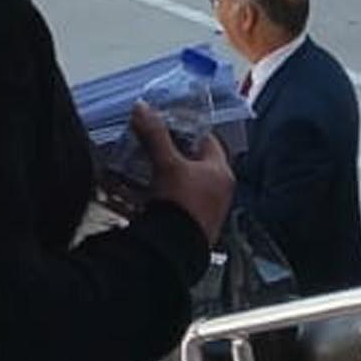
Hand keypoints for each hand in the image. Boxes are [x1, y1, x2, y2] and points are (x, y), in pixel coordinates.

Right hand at [128, 102, 235, 247]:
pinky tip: (140, 194)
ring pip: (182, 183)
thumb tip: (142, 108)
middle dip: (170, 153)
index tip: (167, 123)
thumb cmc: (181, 206)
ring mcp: (205, 209)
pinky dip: (158, 195)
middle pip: (193, 162)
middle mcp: (218, 190)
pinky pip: (174, 203)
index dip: (186, 129)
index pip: (207, 140)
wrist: (175, 252)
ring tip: (141, 167)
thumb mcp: (167, 165)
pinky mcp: (191, 225)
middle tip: (151, 145)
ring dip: (162, 175)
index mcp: (220, 172)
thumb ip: (154, 135)